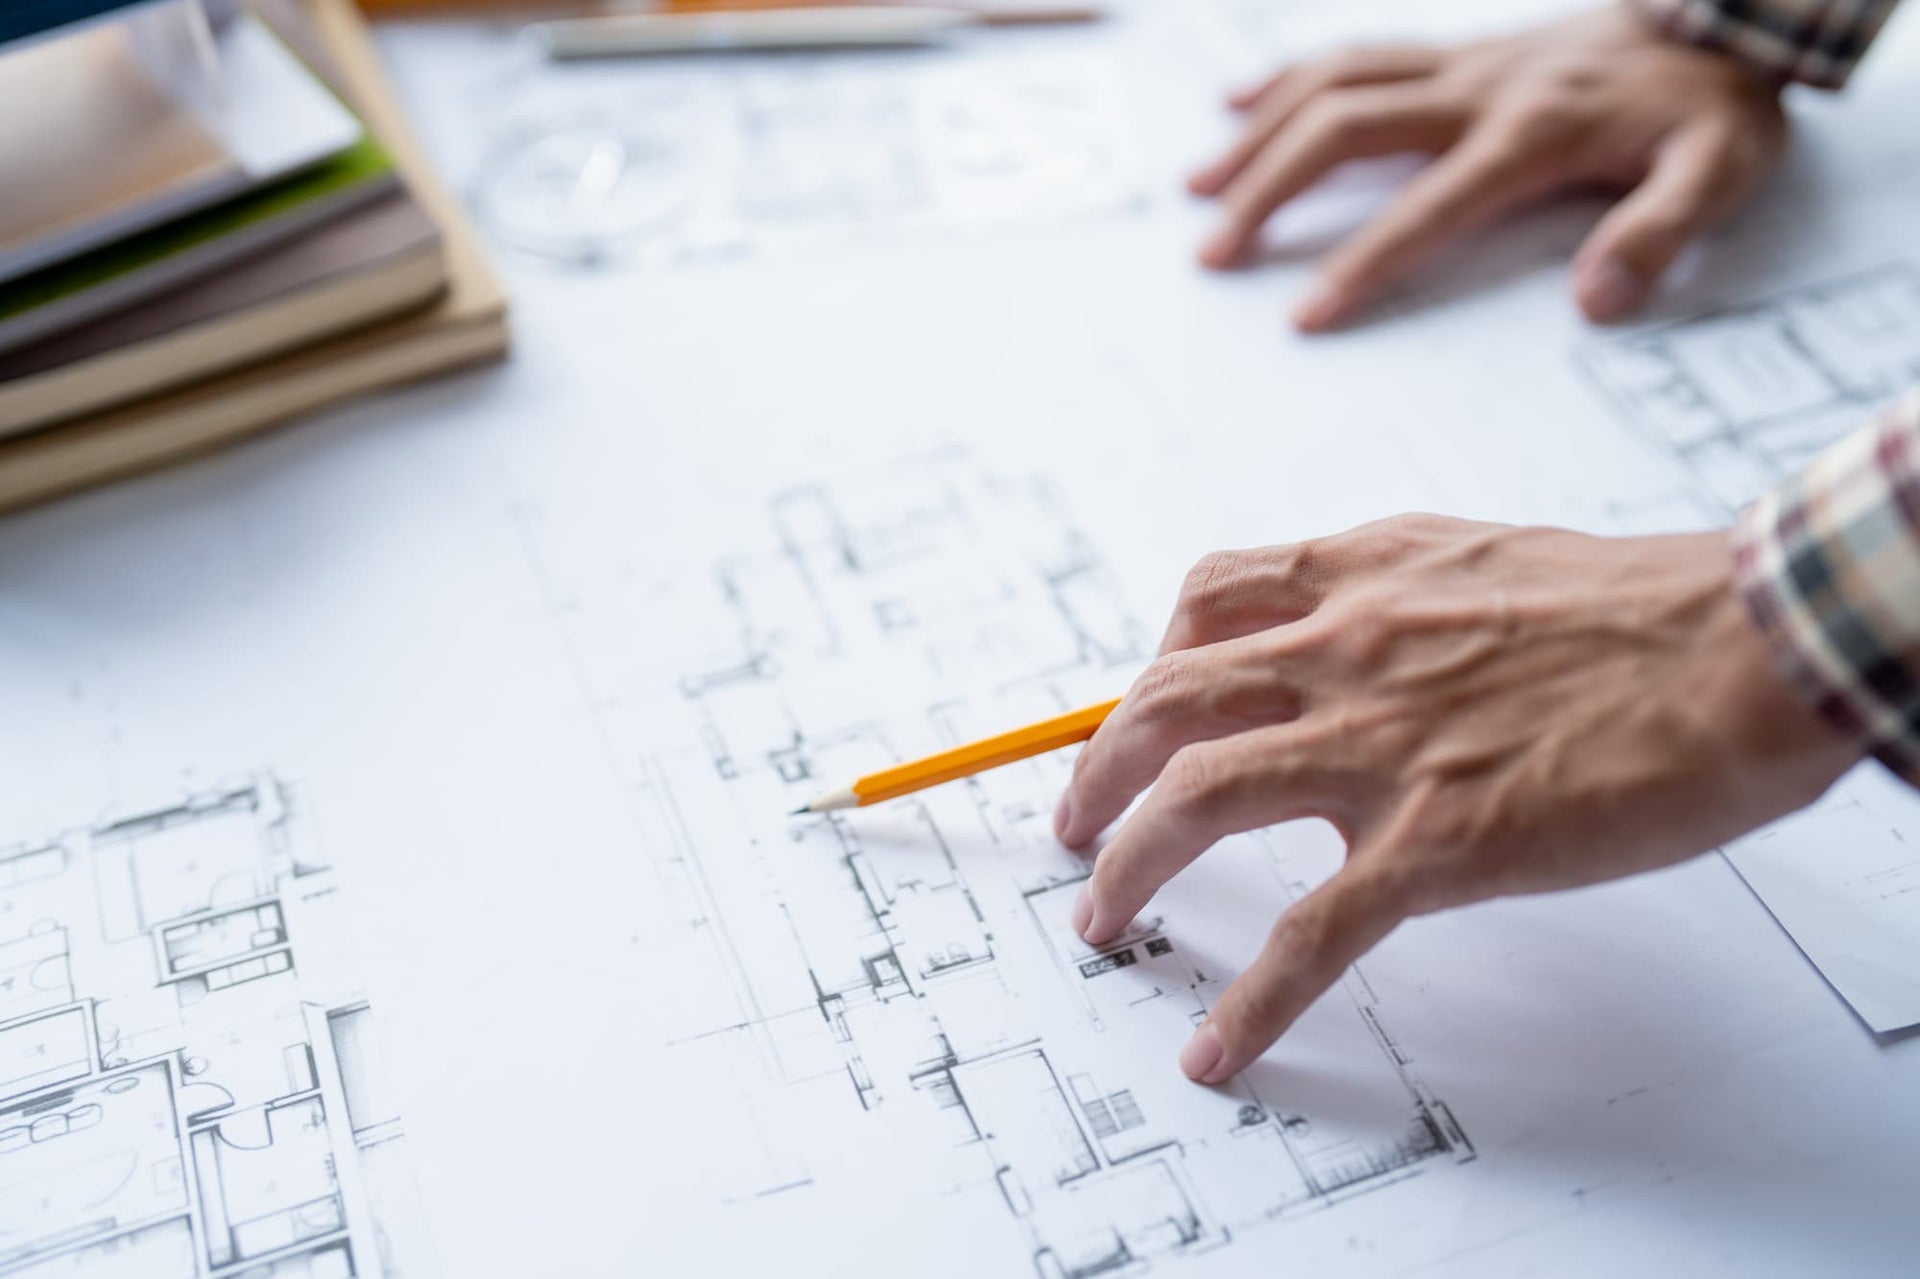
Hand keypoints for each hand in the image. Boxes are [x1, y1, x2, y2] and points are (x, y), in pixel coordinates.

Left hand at [1053, 517, 1856, 1083]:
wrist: (1749, 644)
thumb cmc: (1649, 606)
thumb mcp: (1490, 563)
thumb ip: (1406, 598)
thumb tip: (1365, 636)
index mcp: (1363, 578)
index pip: (1207, 602)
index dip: (1152, 663)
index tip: (1137, 715)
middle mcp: (1346, 650)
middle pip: (1165, 702)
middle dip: (1097, 769)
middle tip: (1075, 824)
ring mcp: (1381, 746)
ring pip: (1197, 799)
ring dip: (1126, 863)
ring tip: (1099, 916)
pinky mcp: (1436, 841)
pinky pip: (1313, 932)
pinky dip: (1252, 998)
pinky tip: (1216, 1046)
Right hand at [1189, 6, 1786, 328]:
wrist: (1723, 14)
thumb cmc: (1713, 106)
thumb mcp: (1721, 172)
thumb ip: (1660, 233)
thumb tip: (1596, 299)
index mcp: (1534, 132)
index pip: (1432, 204)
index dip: (1365, 260)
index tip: (1304, 315)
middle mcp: (1479, 89)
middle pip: (1346, 126)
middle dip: (1270, 190)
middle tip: (1212, 252)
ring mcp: (1459, 62)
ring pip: (1334, 81)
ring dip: (1259, 134)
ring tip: (1196, 186)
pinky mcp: (1452, 51)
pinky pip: (1354, 53)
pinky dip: (1286, 78)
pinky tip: (1235, 106)